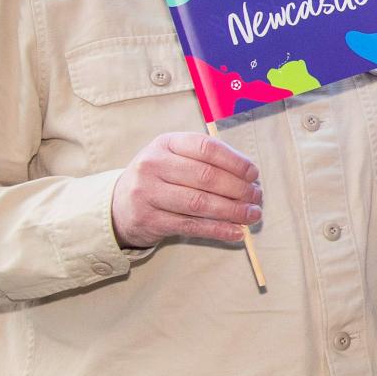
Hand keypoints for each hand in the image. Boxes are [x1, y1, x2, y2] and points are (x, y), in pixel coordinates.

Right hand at [110, 131, 260, 247]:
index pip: (207, 148)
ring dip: (233, 211)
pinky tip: (237, 232)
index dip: (235, 162)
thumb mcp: (174, 157)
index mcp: (165, 143)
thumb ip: (206, 160)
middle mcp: (153, 165)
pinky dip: (218, 230)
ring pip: (200, 203)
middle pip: (206, 177)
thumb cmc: (159, 177)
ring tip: (252, 215)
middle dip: (238, 189)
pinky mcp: (150, 220)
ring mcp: (148, 193)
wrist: (119, 204)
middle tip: (257, 197)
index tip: (254, 174)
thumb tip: (249, 176)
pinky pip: (191, 226)